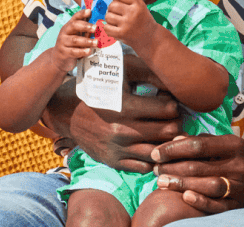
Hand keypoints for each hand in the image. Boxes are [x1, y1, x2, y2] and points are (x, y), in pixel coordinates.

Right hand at [47, 54, 184, 172]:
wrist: (67, 113)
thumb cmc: (97, 91)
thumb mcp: (118, 78)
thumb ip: (145, 76)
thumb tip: (173, 80)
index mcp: (124, 106)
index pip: (168, 109)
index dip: (173, 104)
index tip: (171, 103)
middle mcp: (122, 130)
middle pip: (168, 131)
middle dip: (175, 124)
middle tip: (174, 120)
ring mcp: (117, 148)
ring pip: (158, 152)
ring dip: (166, 144)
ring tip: (167, 136)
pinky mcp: (113, 162)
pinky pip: (144, 167)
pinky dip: (152, 159)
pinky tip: (152, 148)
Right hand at [52, 9, 94, 71]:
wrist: (58, 59)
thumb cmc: (71, 45)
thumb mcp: (77, 36)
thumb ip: (86, 31)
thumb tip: (99, 24)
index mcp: (69, 26)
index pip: (75, 17)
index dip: (82, 13)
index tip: (89, 11)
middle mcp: (64, 32)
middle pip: (74, 26)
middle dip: (85, 26)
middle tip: (95, 28)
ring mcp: (62, 42)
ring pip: (75, 40)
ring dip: (87, 41)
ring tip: (96, 42)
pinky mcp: (63, 52)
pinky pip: (73, 52)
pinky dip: (82, 51)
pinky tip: (89, 51)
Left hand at [103, 0, 162, 49]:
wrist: (150, 38)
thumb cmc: (143, 20)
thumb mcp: (141, 6)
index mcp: (138, 4)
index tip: (117, 2)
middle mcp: (133, 13)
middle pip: (112, 5)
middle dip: (111, 9)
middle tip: (116, 13)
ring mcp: (127, 24)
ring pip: (108, 16)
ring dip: (109, 18)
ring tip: (115, 21)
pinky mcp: (122, 34)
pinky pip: (106, 27)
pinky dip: (108, 27)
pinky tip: (114, 28)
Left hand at [151, 134, 243, 212]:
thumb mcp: (228, 144)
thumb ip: (203, 141)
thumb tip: (175, 141)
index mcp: (234, 145)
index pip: (198, 145)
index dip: (174, 149)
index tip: (156, 152)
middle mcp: (237, 165)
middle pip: (199, 166)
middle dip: (172, 167)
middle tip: (154, 169)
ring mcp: (239, 186)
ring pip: (207, 185)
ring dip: (181, 183)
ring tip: (161, 182)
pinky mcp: (239, 204)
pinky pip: (218, 205)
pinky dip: (201, 201)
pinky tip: (184, 197)